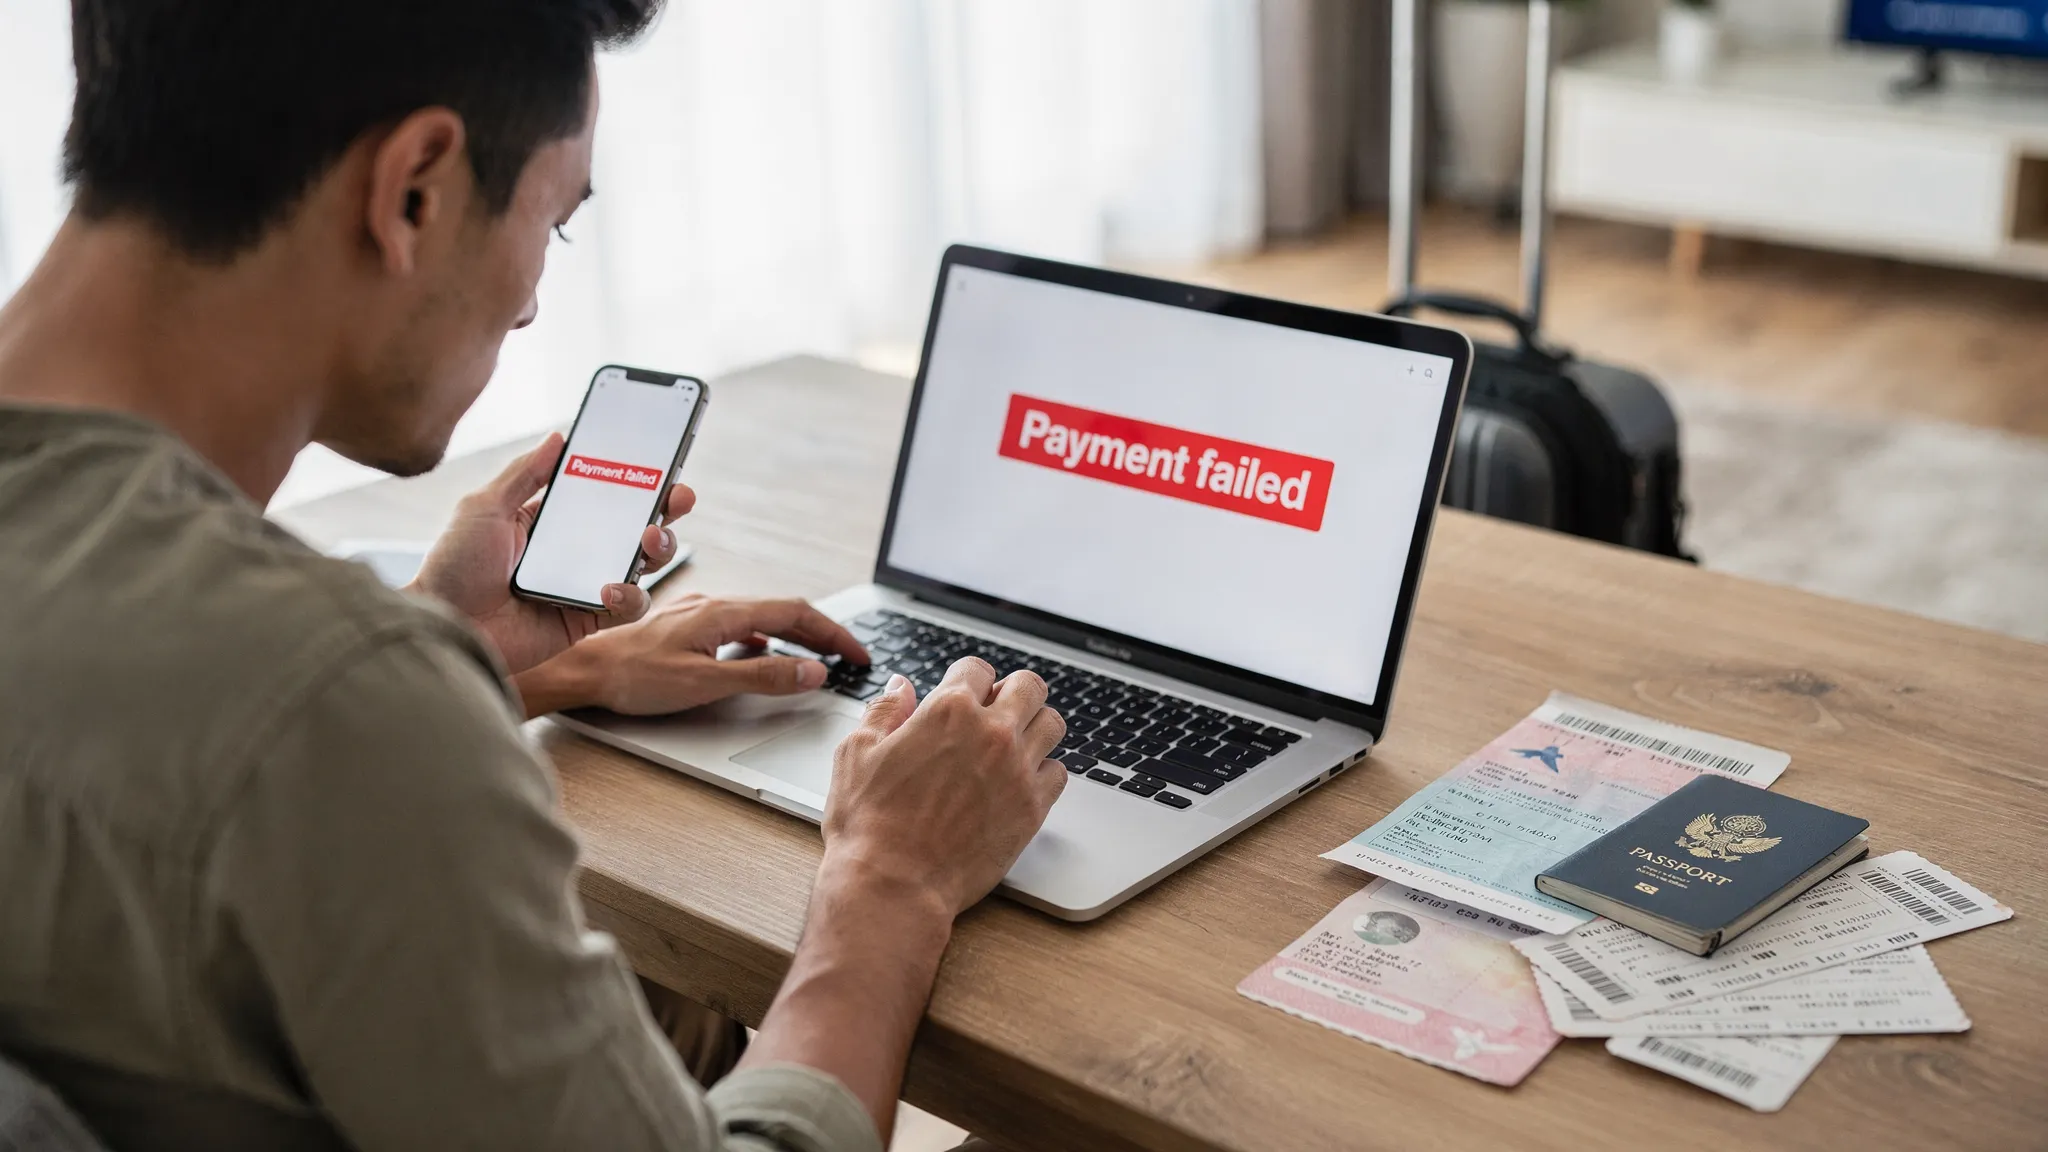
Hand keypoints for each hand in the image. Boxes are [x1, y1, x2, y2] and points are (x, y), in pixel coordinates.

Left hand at [407, 432, 693, 674]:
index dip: (633, 479)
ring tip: (651, 537)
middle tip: (680, 496)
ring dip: (658, 548)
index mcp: (549, 520)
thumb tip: (558, 436)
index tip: (659, 461)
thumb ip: (524, 474)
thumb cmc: (453, 569)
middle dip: (664, 509)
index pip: (602, 494)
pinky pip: (627, 607)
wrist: (444, 628)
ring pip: (641, 564)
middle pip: (633, 526)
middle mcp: (572, 551)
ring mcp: (583, 585)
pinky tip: (611, 587)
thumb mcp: (483, 509)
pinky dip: (630, 596)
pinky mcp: (586, 620)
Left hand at [514, 594, 870, 716]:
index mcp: (725, 612)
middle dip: (824, 633)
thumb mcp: (705, 682)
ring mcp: (701, 615)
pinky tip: (763, 654)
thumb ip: (762, 676)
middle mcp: (716, 606)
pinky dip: (767, 640)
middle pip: (785, 612)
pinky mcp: (688, 628)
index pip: (797, 613)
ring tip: (818, 657)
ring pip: (763, 618)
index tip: (859, 654)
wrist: (581, 670)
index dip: (835, 634)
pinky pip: (741, 627)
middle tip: (850, 657)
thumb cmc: (632, 676)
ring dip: (797, 636)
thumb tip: (812, 672)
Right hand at [823, 658, 1066, 915]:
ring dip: (1034, 727)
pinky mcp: (1032, 809)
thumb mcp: (856, 754)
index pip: (977, 668)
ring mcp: (1017, 770)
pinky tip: (1020, 782)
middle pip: (1028, 686)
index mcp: (948, 710)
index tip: (964, 693)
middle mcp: (991, 733)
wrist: (893, 885)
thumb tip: (900, 687)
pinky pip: (1058, 773)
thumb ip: (884, 712)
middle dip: (1012, 692)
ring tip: (1014, 743)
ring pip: (1052, 724)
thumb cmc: (868, 824)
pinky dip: (1043, 773)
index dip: (967, 679)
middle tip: (996, 711)